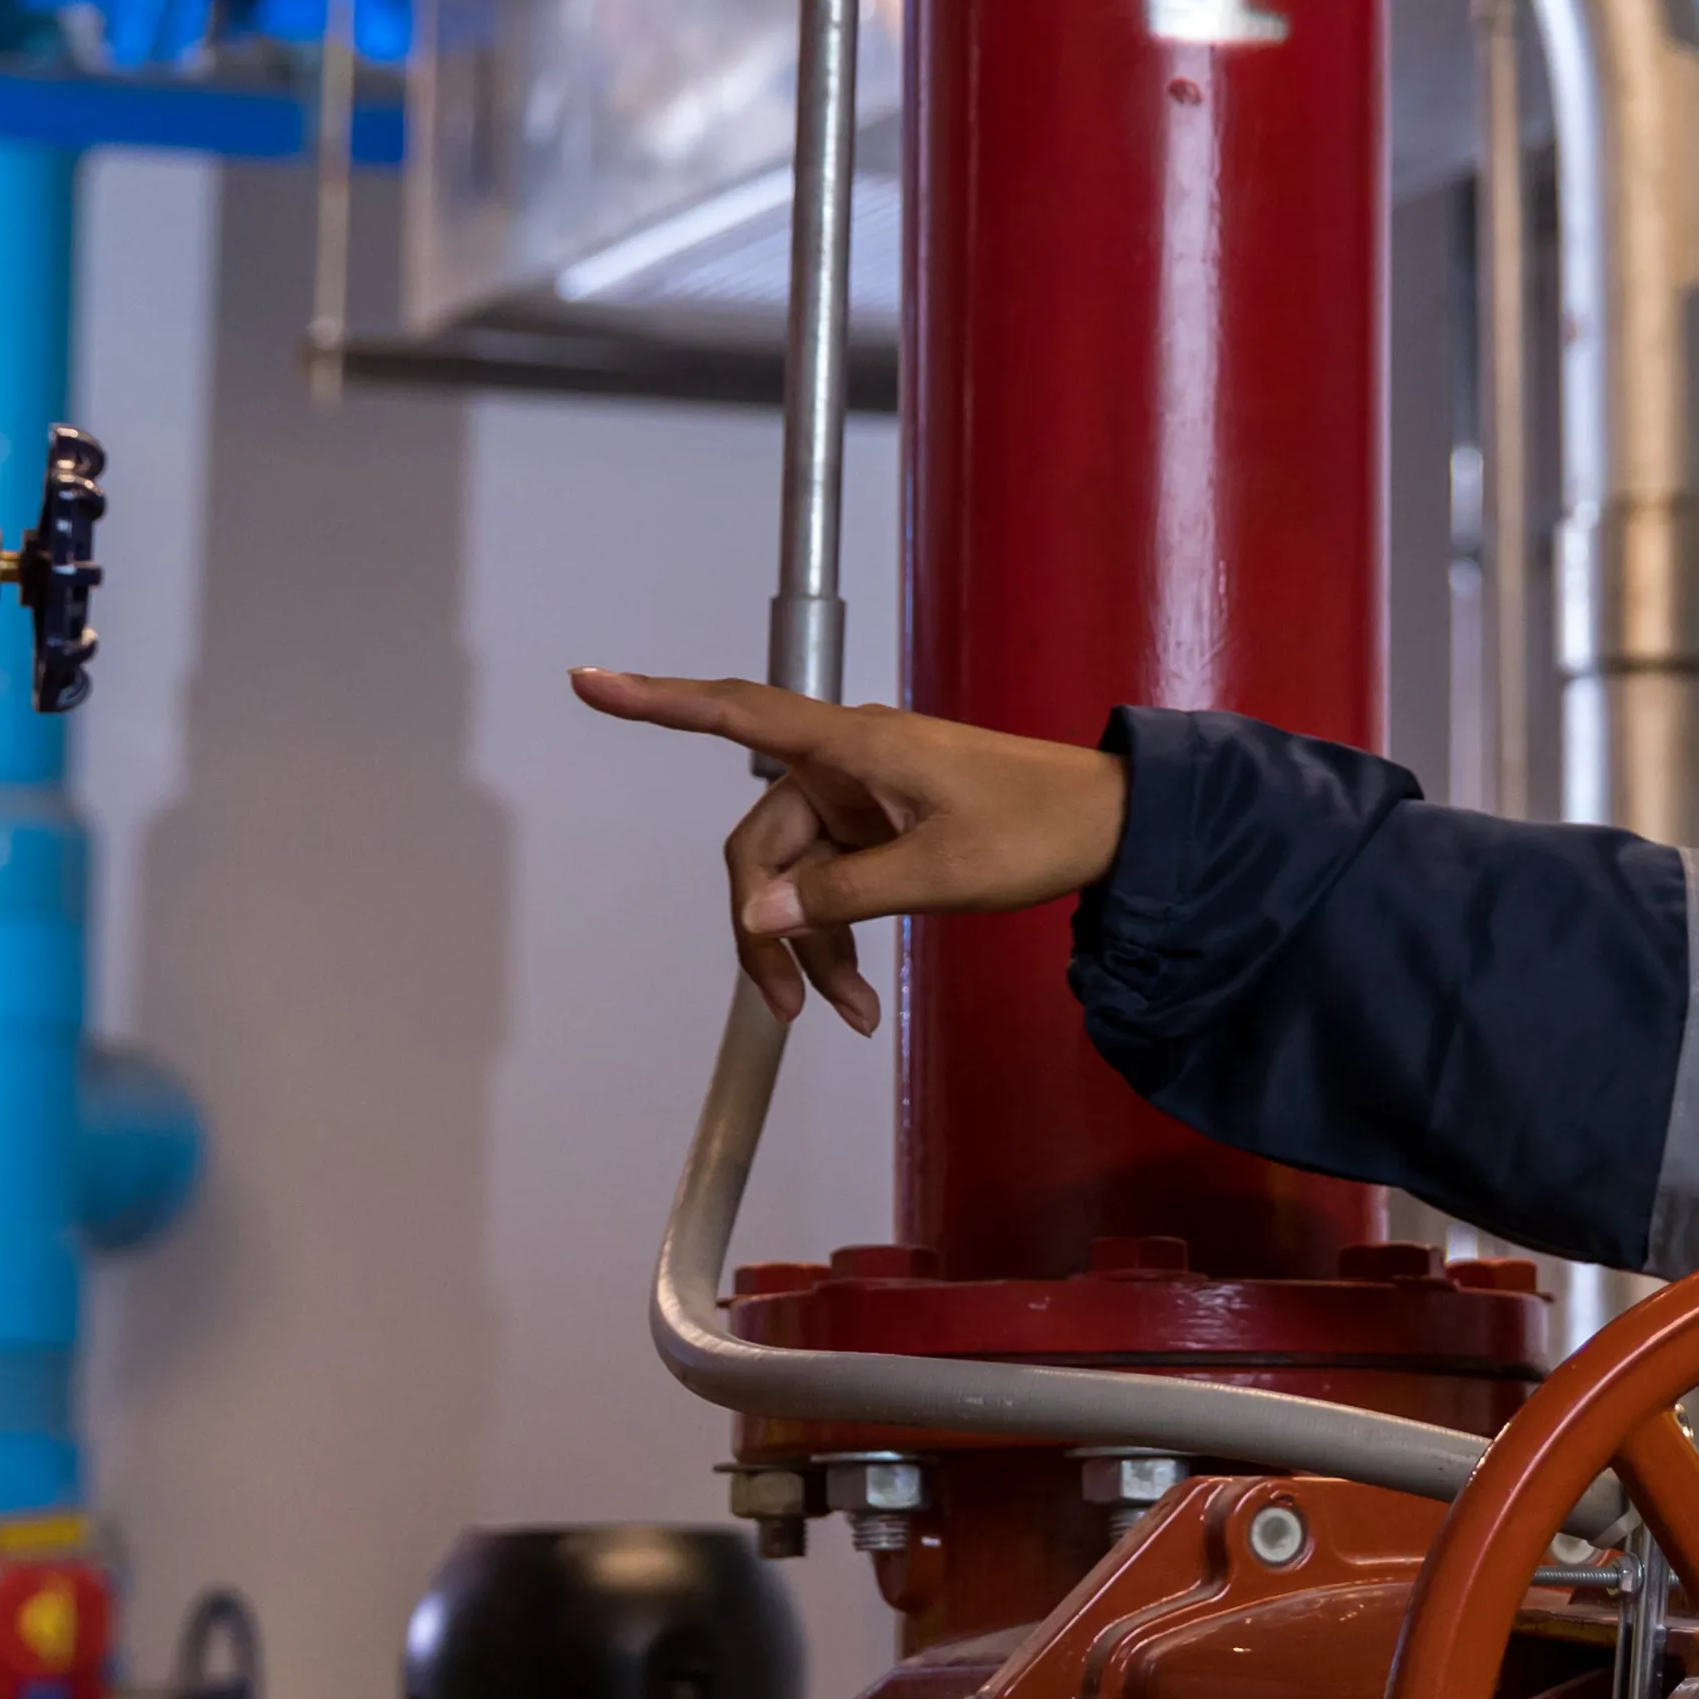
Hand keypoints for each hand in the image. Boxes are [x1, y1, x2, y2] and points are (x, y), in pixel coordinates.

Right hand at [570, 670, 1129, 1034]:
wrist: (1110, 826)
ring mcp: (860, 798)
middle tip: (790, 1007)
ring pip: (796, 879)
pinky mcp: (881, 827)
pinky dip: (837, 937)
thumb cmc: (1034, 829)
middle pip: (761, 846)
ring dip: (810, 949)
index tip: (589, 682)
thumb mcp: (939, 874)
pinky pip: (832, 885)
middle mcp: (843, 765)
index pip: (737, 713)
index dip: (659, 701)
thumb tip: (757, 917)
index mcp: (852, 747)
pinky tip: (860, 997)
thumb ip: (842, 898)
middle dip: (767, 928)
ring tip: (850, 1016)